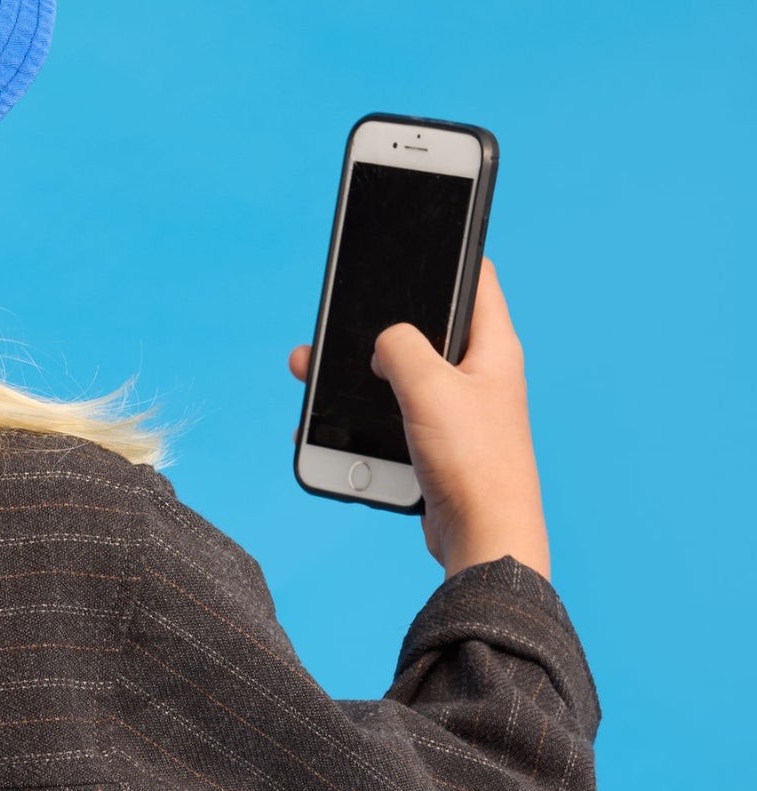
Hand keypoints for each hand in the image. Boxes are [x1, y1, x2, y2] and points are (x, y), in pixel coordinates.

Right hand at [288, 261, 549, 578]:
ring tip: (313, 372)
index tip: (416, 236)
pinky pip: (392, 420)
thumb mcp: (429, 388)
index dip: (447, 252)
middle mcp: (478, 375)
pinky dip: (361, 420)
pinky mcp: (436, 447)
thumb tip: (384, 340)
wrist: (483, 537)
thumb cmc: (472, 462)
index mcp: (492, 347)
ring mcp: (457, 412)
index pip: (475, 278)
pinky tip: (330, 427)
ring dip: (357, 378)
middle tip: (339, 315)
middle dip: (375, 324)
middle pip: (424, 330)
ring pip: (399, 378)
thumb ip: (401, 349)